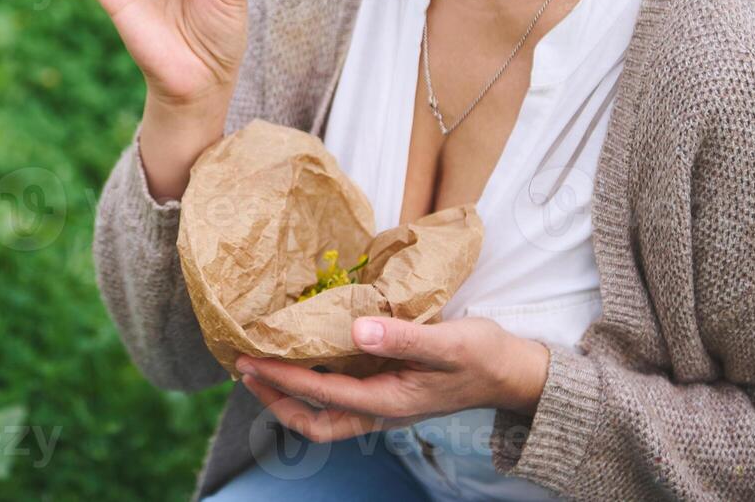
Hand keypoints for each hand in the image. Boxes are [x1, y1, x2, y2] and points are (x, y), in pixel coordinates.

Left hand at [234, 316, 549, 441]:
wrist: (511, 373)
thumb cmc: (481, 355)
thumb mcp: (447, 342)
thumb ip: (404, 337)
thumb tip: (357, 331)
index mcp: (388, 401)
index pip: (322, 394)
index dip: (282, 380)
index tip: (248, 361)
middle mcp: (380, 410)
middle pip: (315, 422)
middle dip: (276, 400)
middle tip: (244, 370)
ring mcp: (383, 405)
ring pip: (325, 414)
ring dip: (290, 396)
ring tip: (262, 367)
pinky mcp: (388, 392)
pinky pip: (340, 396)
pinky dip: (314, 383)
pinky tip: (305, 356)